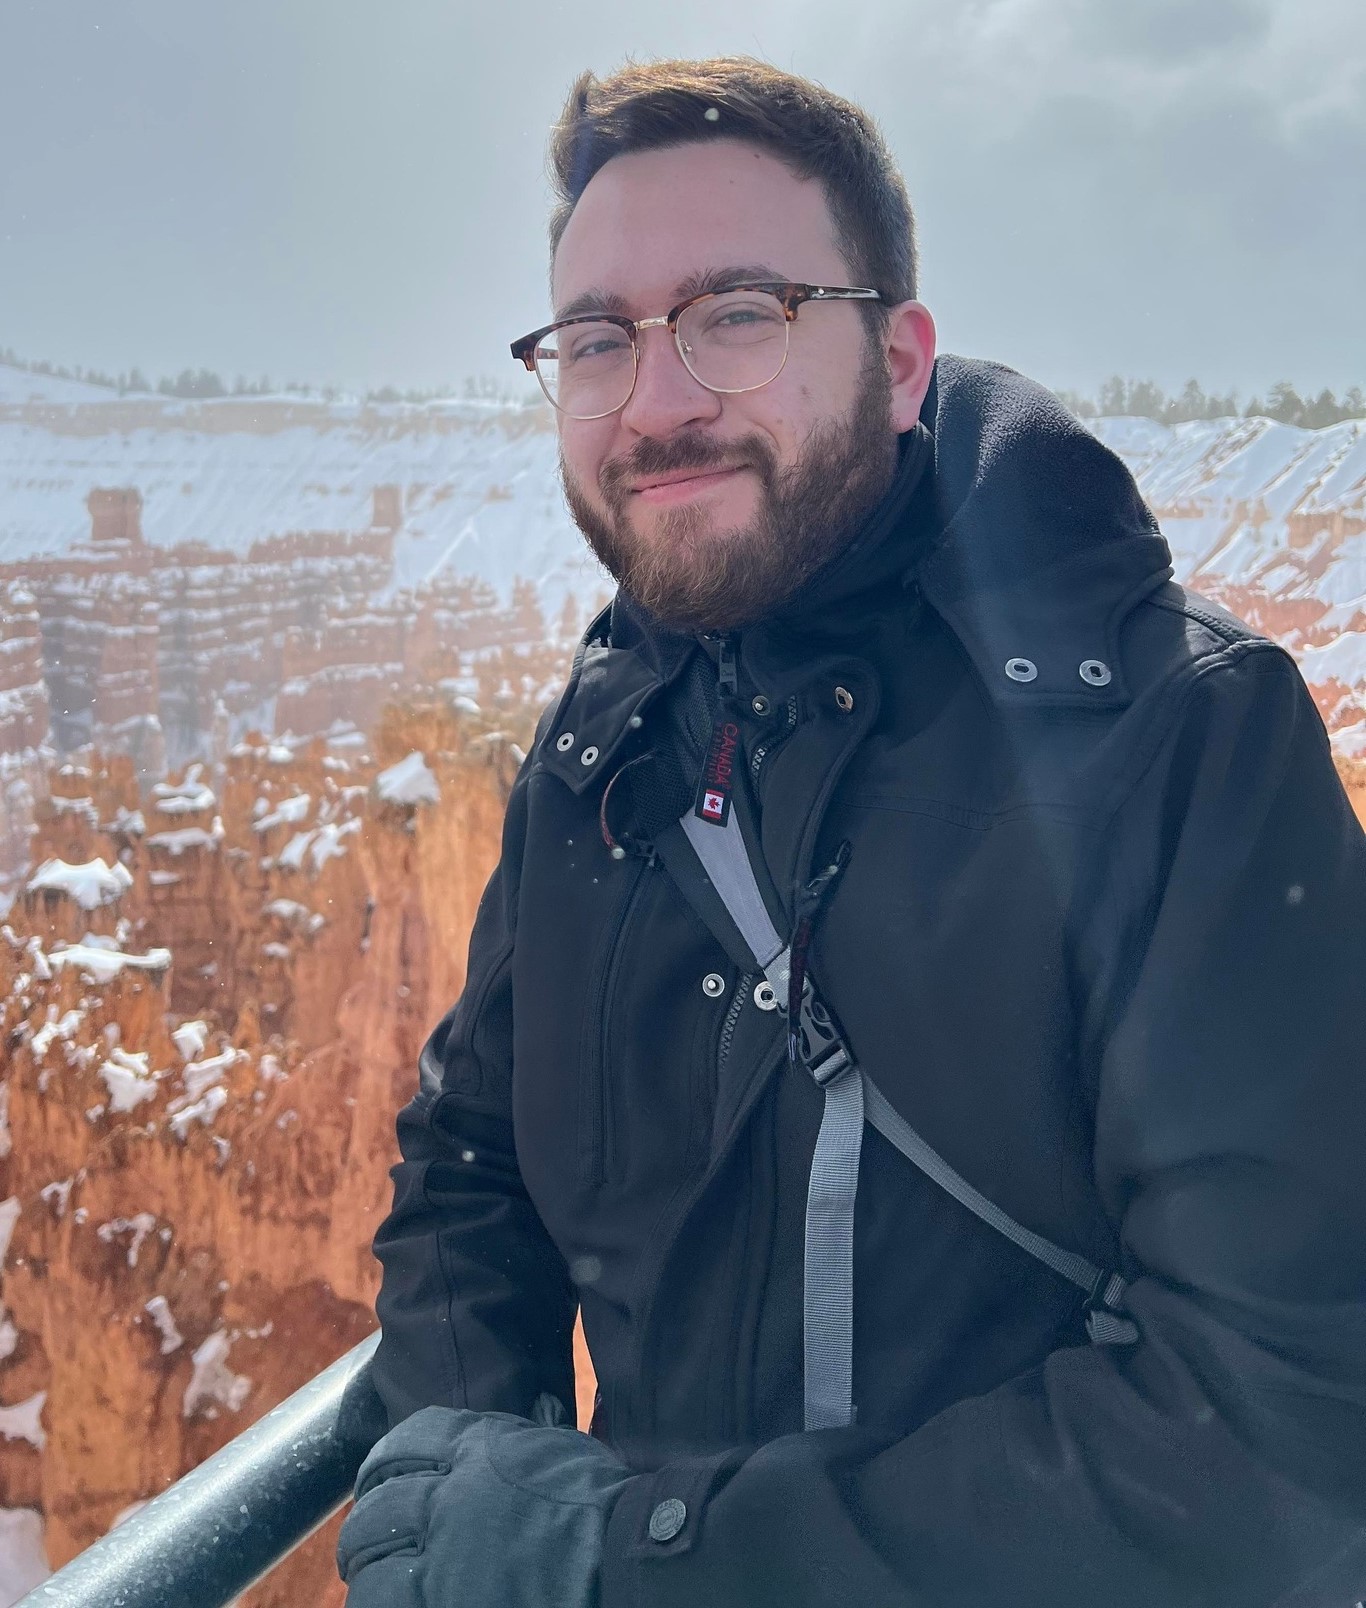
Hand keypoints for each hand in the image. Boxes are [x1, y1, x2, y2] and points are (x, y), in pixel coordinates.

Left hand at [337, 1402, 633, 1607]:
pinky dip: (380, 1598)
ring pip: (371, 1556)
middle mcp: (449, 1494)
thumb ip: (523, 1441)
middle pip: (380, 1502)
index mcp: (479, 1447)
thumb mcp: (559, 1451)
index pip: (408, 1440)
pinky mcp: (439, 1600)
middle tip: (367, 1538)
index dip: (386, 1460)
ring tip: (370, 1578)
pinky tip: (388, 1600)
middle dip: (368, 1520)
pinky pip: (384, 1600)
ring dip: (367, 1566)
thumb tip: (534, 1415)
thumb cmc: (605, 1505)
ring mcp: (441, 1554)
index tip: (381, 1478)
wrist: (624, 1559)